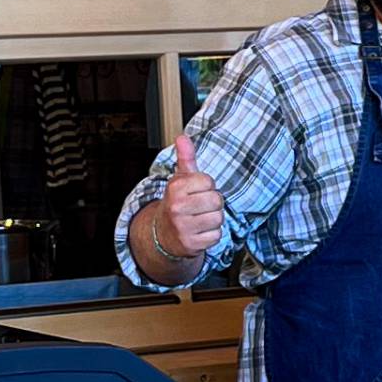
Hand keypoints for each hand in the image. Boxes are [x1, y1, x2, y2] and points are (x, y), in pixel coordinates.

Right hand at [156, 134, 223, 259]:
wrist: (164, 235)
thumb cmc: (177, 203)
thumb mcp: (179, 180)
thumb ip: (185, 158)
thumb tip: (182, 138)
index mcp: (175, 188)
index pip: (209, 181)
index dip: (207, 186)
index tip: (196, 192)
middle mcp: (177, 208)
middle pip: (216, 200)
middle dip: (212, 204)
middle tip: (200, 207)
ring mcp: (183, 227)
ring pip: (218, 218)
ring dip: (213, 220)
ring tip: (200, 219)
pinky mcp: (191, 244)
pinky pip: (216, 236)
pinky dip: (212, 235)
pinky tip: (200, 232)